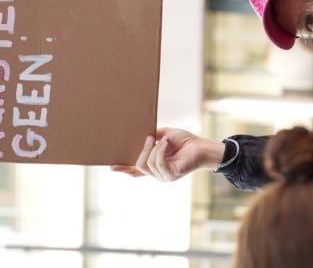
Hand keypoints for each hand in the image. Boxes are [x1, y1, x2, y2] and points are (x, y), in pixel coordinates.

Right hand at [111, 128, 225, 181]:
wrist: (201, 145)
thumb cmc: (185, 140)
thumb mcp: (164, 135)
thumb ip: (151, 138)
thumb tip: (140, 136)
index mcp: (155, 165)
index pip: (136, 170)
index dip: (124, 169)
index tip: (111, 166)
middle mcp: (158, 173)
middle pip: (138, 167)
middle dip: (142, 150)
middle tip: (149, 137)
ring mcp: (164, 176)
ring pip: (147, 165)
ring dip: (153, 149)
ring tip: (163, 139)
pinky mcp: (171, 176)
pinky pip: (158, 164)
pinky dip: (160, 151)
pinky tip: (166, 143)